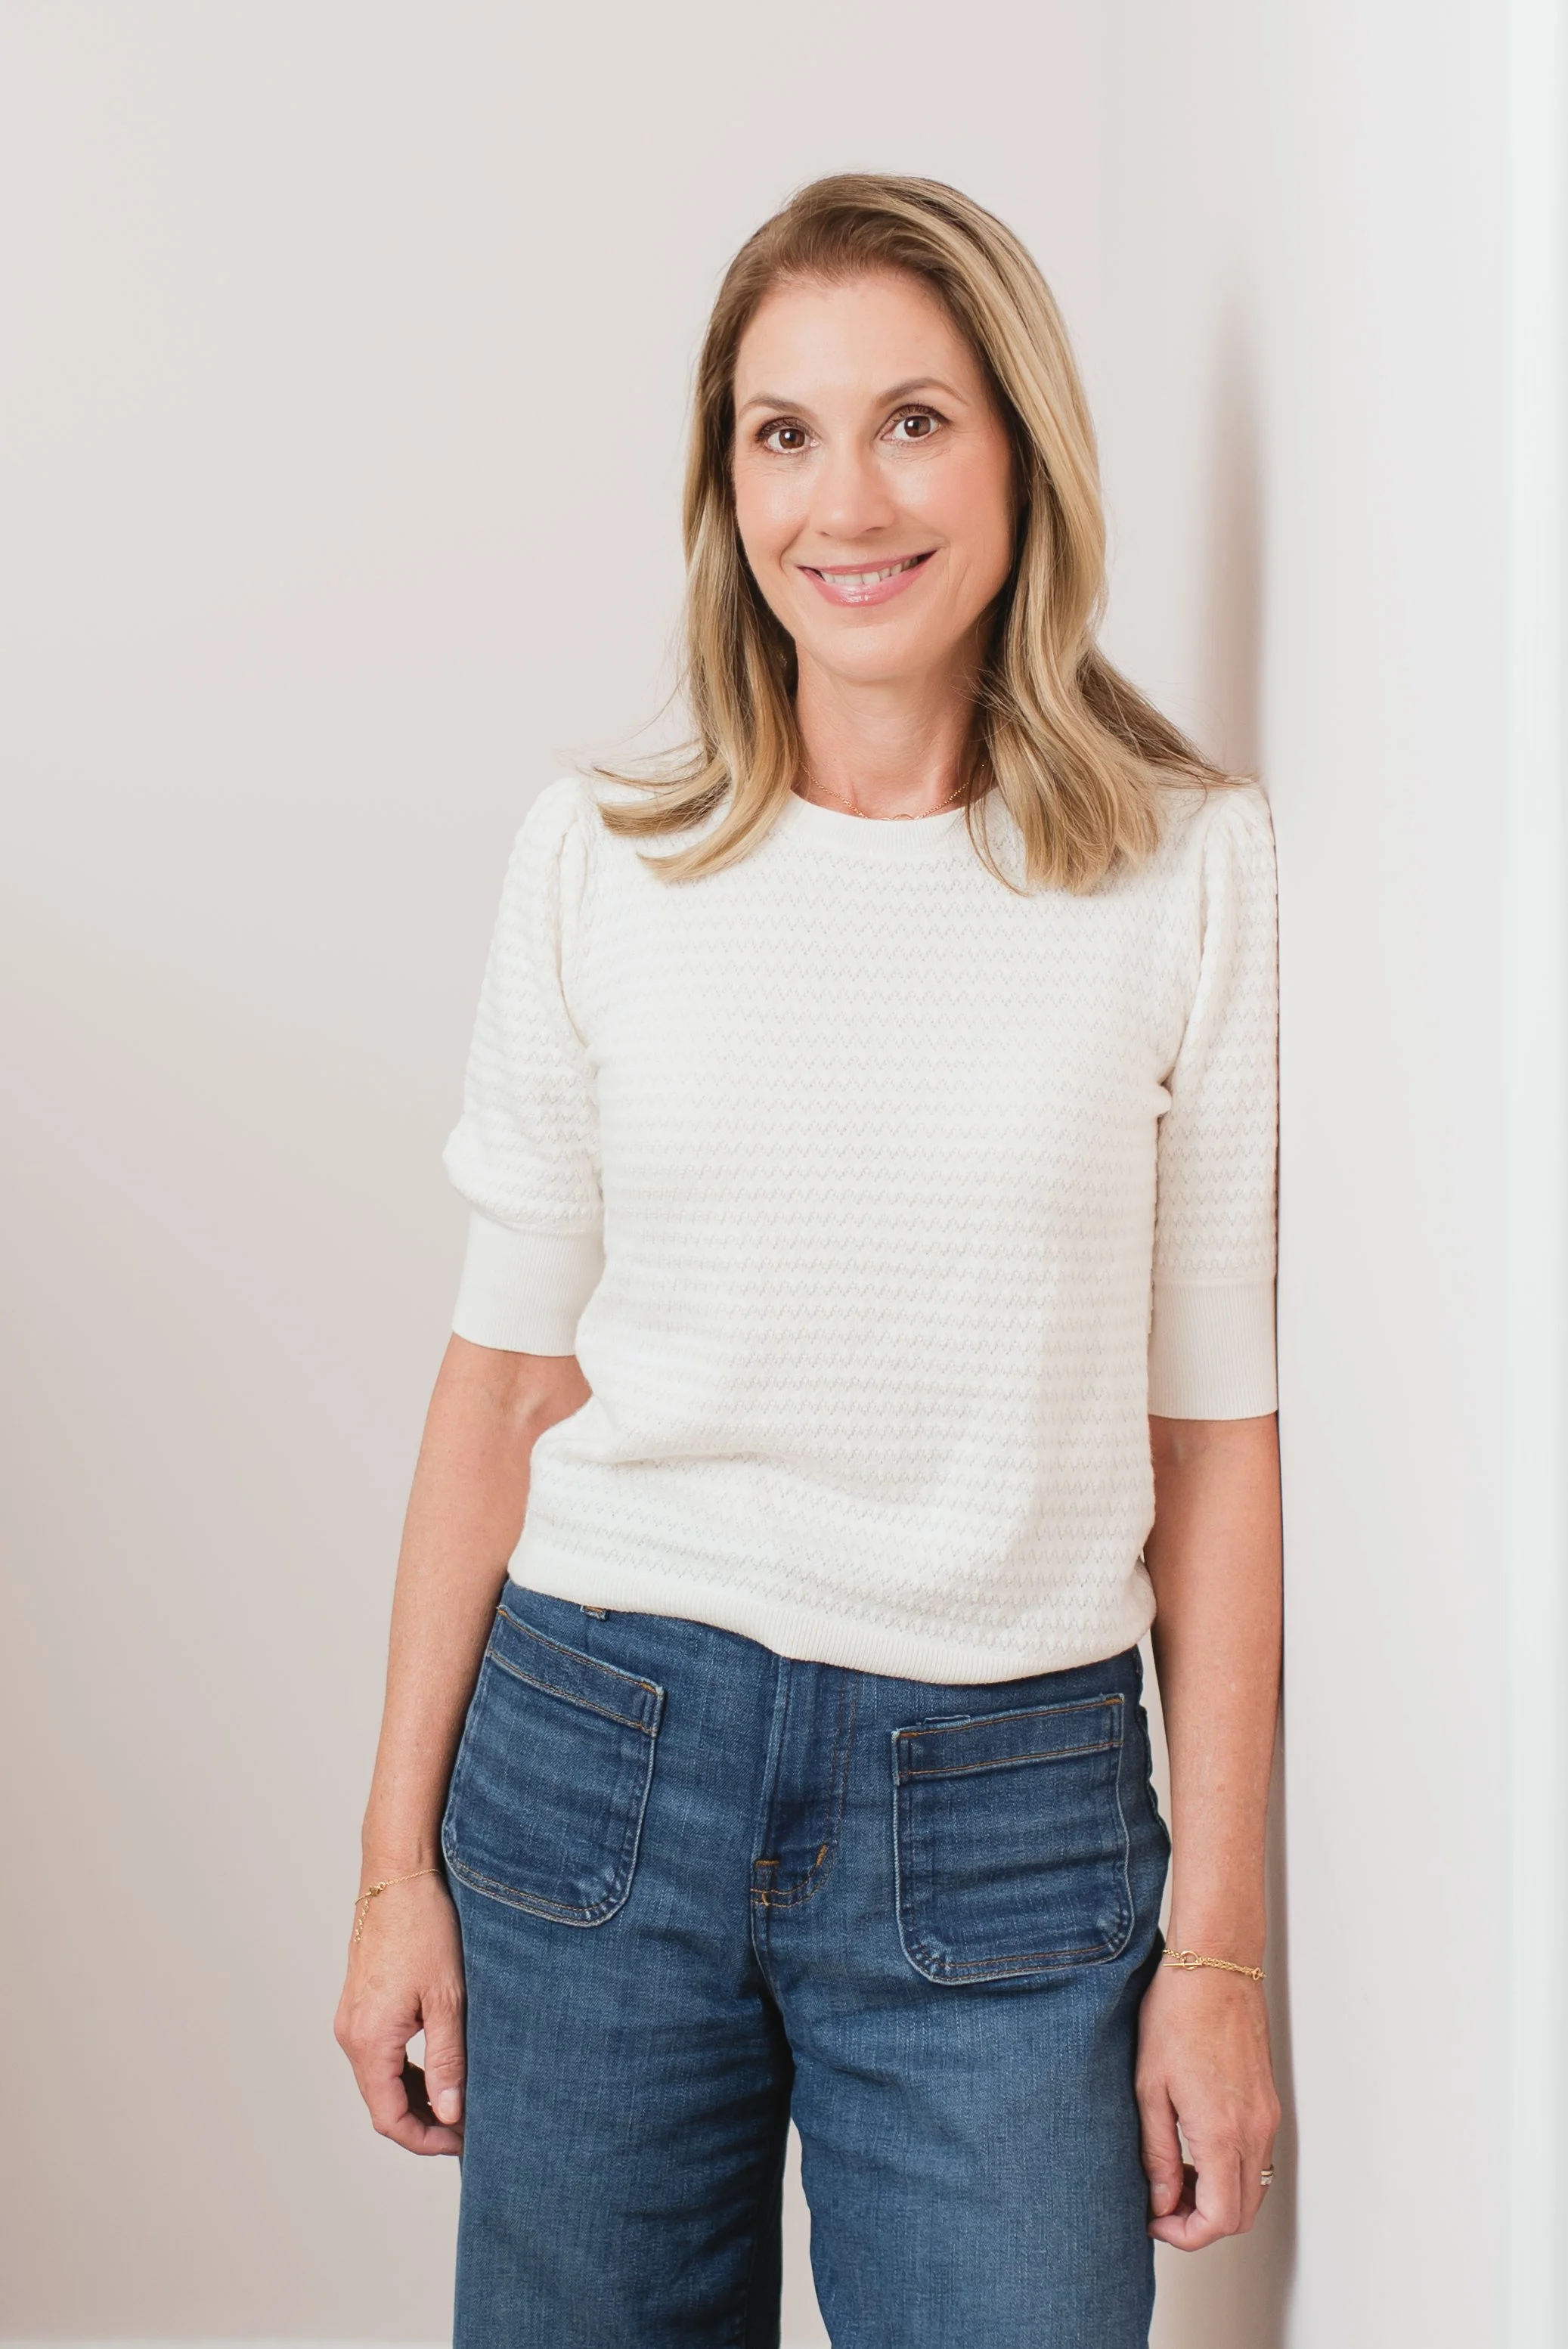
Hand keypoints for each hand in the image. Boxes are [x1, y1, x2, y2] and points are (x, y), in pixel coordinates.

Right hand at [334, 1869, 466, 2155]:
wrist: (398, 1875)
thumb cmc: (425, 1927)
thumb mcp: (448, 1998)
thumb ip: (449, 2061)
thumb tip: (452, 2116)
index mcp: (369, 2040)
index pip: (390, 2118)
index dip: (426, 2140)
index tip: (463, 2143)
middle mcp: (351, 2035)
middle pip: (382, 2104)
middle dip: (424, 2124)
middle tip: (469, 2129)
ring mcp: (352, 2020)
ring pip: (380, 2082)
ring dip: (416, 2099)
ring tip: (460, 2102)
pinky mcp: (359, 2006)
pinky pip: (378, 2056)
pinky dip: (406, 2073)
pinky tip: (438, 2070)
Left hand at [1135, 1956, 1279, 2247]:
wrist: (1215, 1966)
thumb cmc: (1177, 2014)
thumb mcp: (1149, 2087)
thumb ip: (1157, 2153)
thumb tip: (1161, 2201)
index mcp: (1222, 2132)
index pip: (1219, 2220)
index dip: (1185, 2234)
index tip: (1155, 2219)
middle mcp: (1254, 2131)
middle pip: (1241, 2214)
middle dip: (1200, 2223)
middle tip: (1162, 2201)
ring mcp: (1266, 2118)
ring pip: (1252, 2190)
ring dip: (1217, 2197)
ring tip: (1175, 2173)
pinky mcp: (1268, 2104)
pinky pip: (1257, 2160)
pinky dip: (1230, 2172)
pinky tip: (1196, 2148)